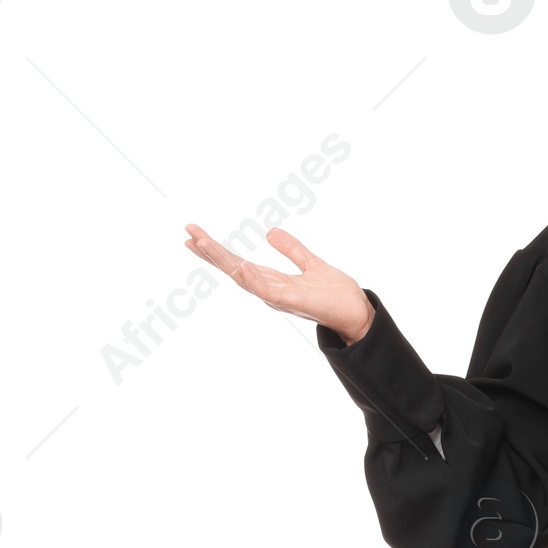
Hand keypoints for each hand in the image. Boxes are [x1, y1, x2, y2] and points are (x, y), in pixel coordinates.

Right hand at [182, 223, 374, 344]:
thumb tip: (270, 232)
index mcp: (273, 280)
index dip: (216, 251)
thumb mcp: (311, 263)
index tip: (194, 235)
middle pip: (234, 269)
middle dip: (211, 253)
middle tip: (188, 235)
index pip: (238, 262)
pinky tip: (241, 265)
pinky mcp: (294, 303)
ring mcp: (280, 298)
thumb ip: (292, 249)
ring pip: (244, 278)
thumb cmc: (337, 295)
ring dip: (223, 261)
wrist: (359, 314)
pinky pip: (268, 291)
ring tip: (203, 243)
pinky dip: (253, 279)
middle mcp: (271, 290)